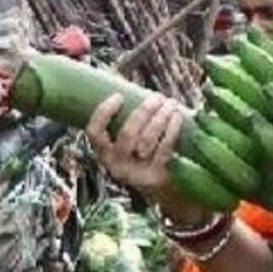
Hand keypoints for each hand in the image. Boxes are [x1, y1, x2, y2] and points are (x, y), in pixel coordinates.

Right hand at [87, 92, 188, 207]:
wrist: (158, 188)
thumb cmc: (141, 154)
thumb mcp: (126, 143)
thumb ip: (123, 121)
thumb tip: (124, 83)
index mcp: (103, 153)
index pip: (94, 132)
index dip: (104, 113)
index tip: (119, 96)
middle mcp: (116, 165)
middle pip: (128, 133)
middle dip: (144, 111)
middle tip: (156, 96)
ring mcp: (136, 173)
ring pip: (148, 140)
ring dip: (161, 117)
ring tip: (170, 103)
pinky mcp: (156, 177)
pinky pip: (165, 149)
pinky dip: (172, 130)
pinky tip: (178, 117)